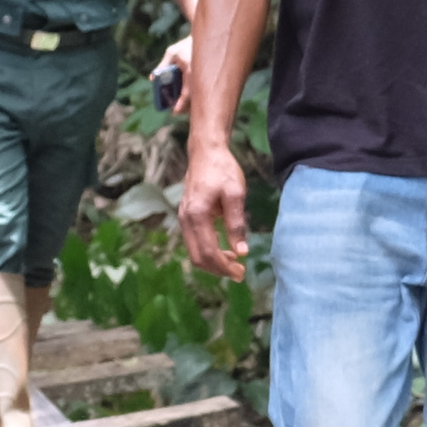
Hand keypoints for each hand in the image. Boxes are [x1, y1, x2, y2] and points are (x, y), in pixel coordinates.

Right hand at [178, 130, 251, 275]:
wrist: (206, 152)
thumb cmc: (222, 170)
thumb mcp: (235, 194)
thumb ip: (237, 224)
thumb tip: (242, 252)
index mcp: (197, 215)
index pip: (209, 252)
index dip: (225, 267)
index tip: (242, 273)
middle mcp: (186, 219)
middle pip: (198, 258)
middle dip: (219, 269)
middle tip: (240, 274)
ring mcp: (184, 218)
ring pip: (195, 252)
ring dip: (214, 262)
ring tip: (236, 263)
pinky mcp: (187, 217)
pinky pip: (195, 242)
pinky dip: (209, 251)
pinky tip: (227, 251)